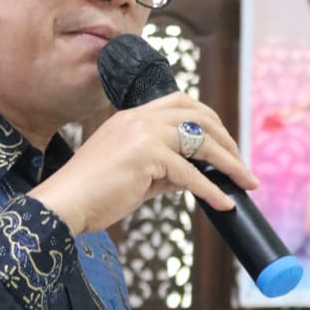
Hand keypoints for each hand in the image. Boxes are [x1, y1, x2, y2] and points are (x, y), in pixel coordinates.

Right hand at [30, 92, 258, 234]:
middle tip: (242, 165)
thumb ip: (162, 170)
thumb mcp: (133, 176)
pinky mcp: (146, 156)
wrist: (63, 204)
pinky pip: (190, 174)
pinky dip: (211, 190)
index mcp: (133, 117)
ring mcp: (142, 133)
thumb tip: (192, 178)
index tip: (225, 143)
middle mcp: (139, 118)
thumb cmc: (92, 194)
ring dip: (229, 163)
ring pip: (201, 143)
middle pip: (198, 117)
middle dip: (227, 140)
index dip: (209, 120)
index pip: (181, 104)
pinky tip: (224, 203)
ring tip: (245, 182)